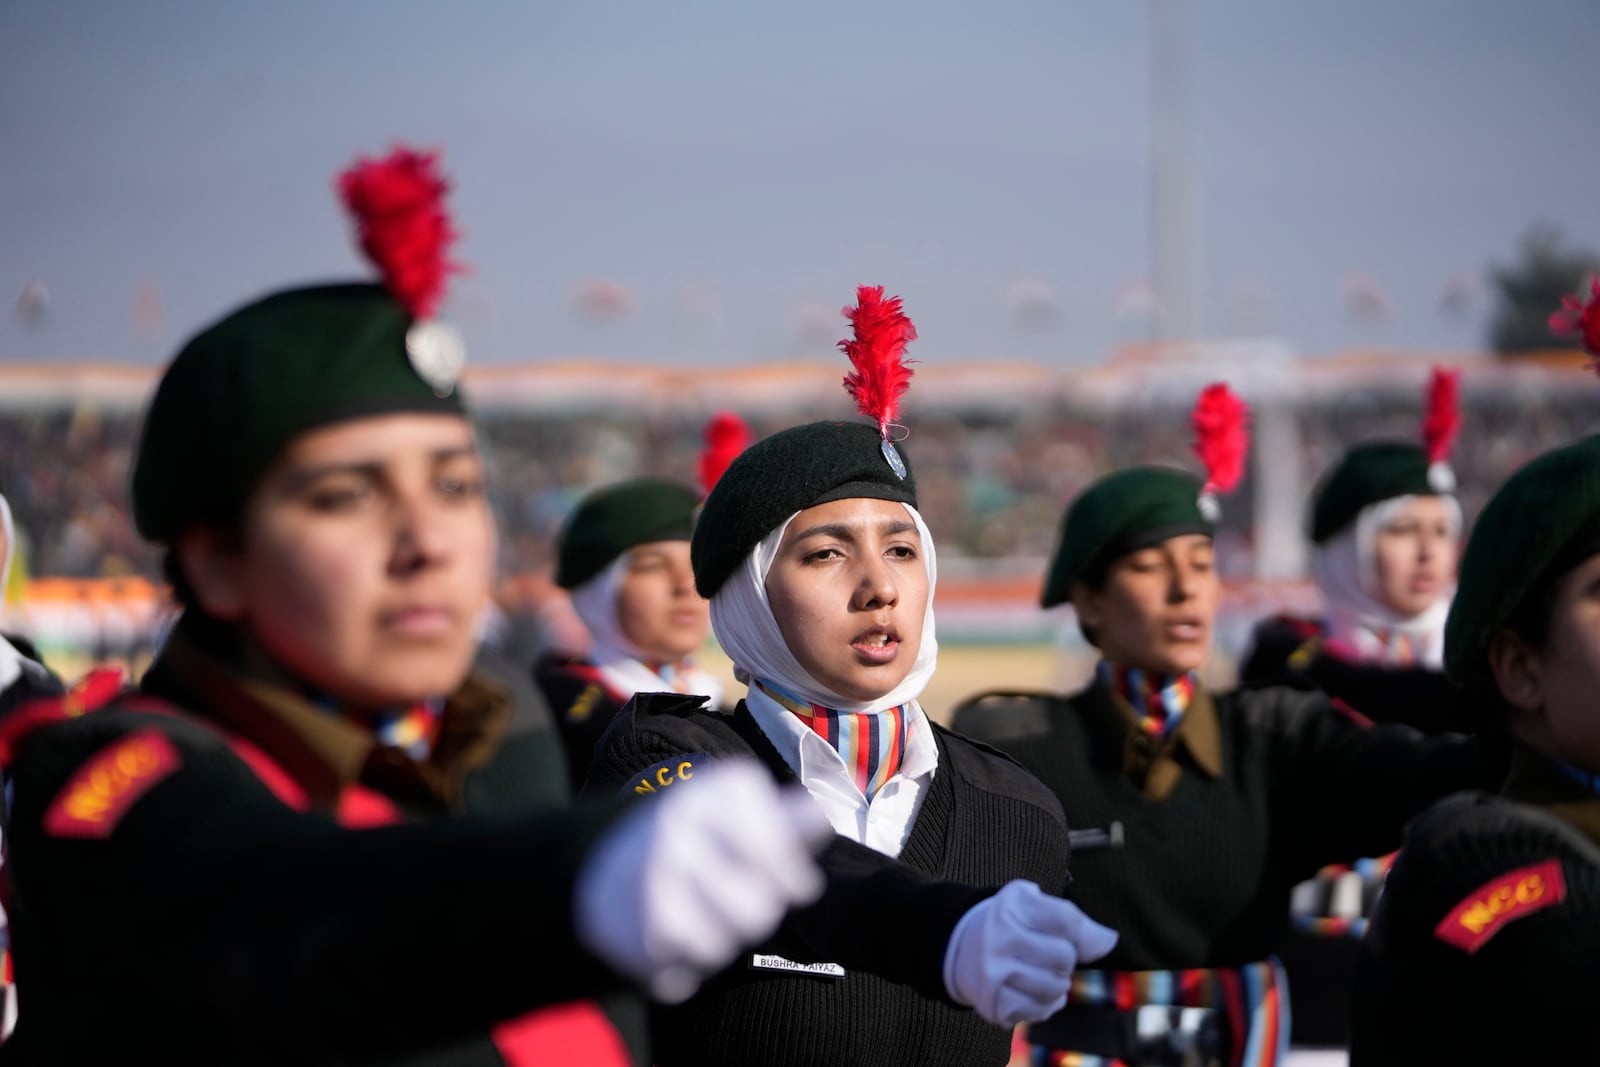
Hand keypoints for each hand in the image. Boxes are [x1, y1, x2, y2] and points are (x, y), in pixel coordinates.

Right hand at [574, 760, 831, 1001]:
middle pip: (759, 907)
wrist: (604, 862)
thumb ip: (784, 822)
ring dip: (721, 942)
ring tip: (702, 915)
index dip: (790, 875)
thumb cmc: (696, 838)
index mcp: (719, 790)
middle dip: (756, 912)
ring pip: (724, 944)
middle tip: (735, 897)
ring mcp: (656, 871)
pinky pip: (691, 969)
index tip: (792, 880)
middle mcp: (682, 822)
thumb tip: (825, 815)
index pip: (778, 851)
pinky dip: (687, 965)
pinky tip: (673, 935)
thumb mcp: (738, 815)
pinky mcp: (636, 920)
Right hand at [942, 880, 1117, 1027]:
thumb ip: (1074, 922)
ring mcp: (994, 974)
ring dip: (1057, 983)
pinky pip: (1042, 1010)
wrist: (960, 947)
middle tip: (1044, 953)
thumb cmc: (1012, 924)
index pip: (1068, 920)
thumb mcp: (1036, 908)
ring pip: (1056, 988)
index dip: (1076, 931)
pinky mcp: (994, 1004)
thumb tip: (1110, 941)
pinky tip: (1030, 989)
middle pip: (1065, 957)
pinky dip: (1045, 1003)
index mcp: (1010, 906)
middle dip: (1064, 958)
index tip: (1064, 931)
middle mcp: (998, 939)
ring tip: (1039, 972)